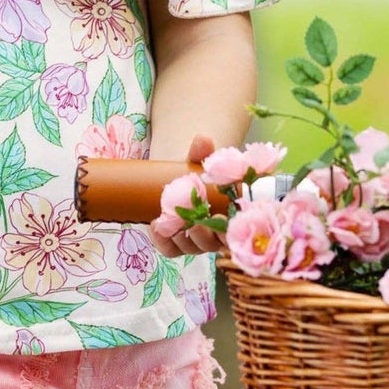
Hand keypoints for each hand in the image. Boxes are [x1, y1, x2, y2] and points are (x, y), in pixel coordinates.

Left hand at [149, 131, 222, 257]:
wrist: (179, 177)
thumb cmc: (199, 172)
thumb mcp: (201, 162)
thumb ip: (203, 153)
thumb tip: (202, 140)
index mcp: (229, 218)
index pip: (233, 231)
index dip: (229, 229)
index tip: (222, 217)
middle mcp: (214, 234)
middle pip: (211, 244)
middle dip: (203, 236)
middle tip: (195, 224)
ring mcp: (194, 241)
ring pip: (190, 248)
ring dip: (180, 238)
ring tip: (171, 221)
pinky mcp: (174, 242)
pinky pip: (170, 249)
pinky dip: (162, 240)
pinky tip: (155, 224)